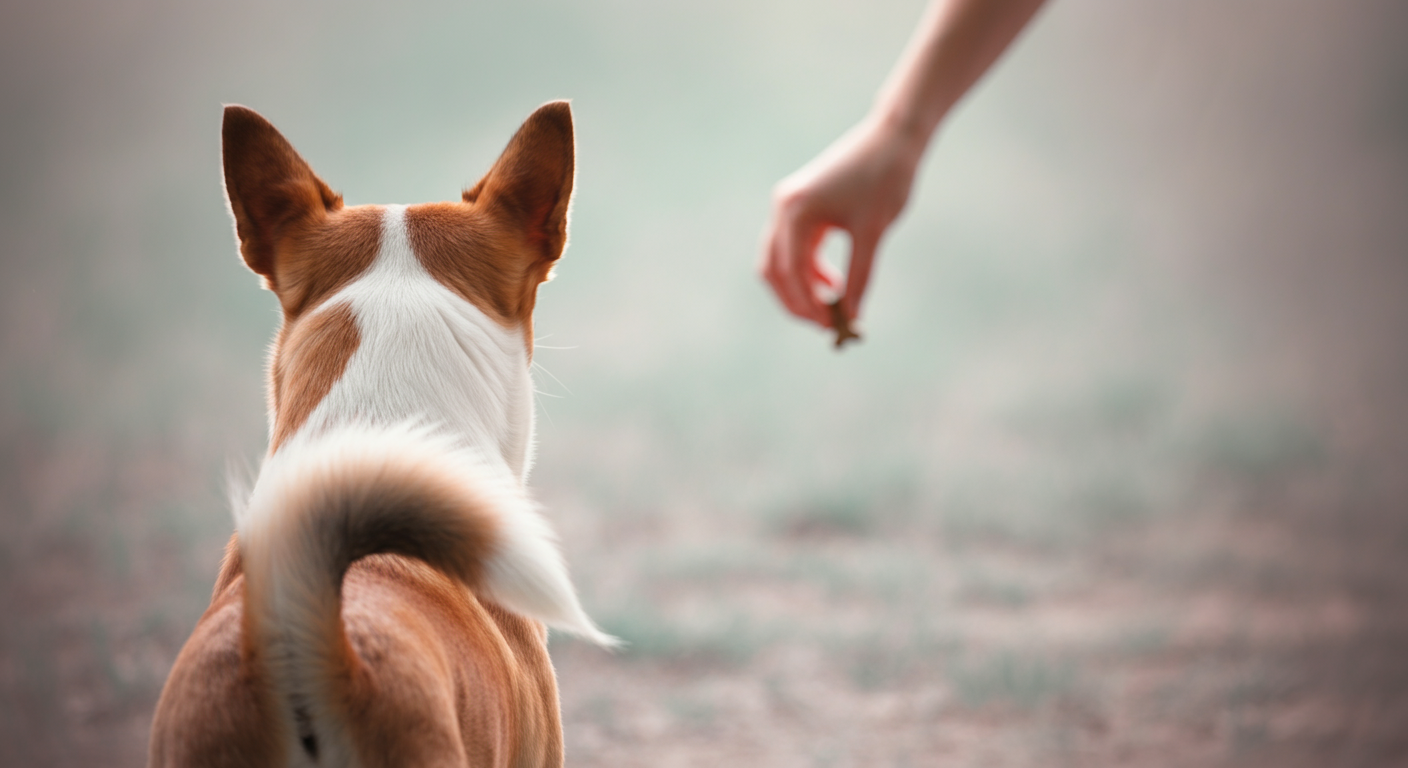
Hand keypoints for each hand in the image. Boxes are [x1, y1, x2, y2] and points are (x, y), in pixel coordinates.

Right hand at [760, 116, 924, 329]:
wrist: (894, 136)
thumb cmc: (885, 178)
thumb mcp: (873, 233)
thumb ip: (860, 277)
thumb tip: (853, 318)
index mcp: (795, 211)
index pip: (791, 273)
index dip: (809, 306)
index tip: (832, 327)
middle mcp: (784, 207)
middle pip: (774, 271)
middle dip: (797, 302)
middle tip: (825, 325)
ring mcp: (789, 206)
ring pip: (780, 261)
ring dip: (801, 288)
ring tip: (833, 306)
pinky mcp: (801, 205)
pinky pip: (794, 248)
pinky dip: (808, 270)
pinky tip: (834, 283)